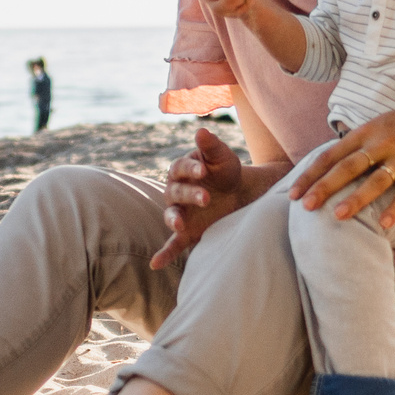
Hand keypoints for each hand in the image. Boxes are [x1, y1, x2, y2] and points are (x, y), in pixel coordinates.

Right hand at [151, 127, 245, 269]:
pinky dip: (164, 254)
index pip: (181, 168)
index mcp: (182, 170)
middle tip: (207, 198)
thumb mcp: (223, 157)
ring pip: (172, 215)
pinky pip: (173, 243)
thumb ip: (211, 146)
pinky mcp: (188, 231)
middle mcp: (176, 191)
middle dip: (190, 195)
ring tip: (179, 225)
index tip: (203, 171)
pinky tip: (155, 264)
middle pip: (176, 192)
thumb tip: (201, 130)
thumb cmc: (226, 171)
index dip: (191, 169)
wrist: (238, 193)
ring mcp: (180, 212)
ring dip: (174, 220)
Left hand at [289, 95, 394, 225]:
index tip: (294, 193)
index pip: (332, 155)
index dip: (312, 174)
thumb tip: (325, 165)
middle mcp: (383, 143)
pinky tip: (384, 224)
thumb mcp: (378, 125)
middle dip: (326, 186)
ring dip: (357, 198)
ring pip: (377, 180)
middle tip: (306, 206)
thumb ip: (354, 144)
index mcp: (366, 132)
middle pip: (349, 167)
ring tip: (338, 216)